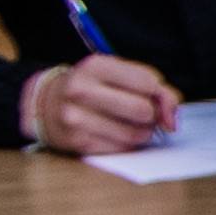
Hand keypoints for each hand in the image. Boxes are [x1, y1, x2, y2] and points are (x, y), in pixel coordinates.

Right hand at [20, 55, 185, 154]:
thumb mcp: (116, 74)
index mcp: (95, 66)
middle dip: (152, 115)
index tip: (155, 97)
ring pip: (136, 134)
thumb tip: (172, 119)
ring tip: (129, 123)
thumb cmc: (91, 88)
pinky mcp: (77, 142)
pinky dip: (128, 143)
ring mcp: (76, 118)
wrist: (42, 105)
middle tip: (142, 113)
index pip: (148, 82)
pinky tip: (115, 134)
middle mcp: (82, 90)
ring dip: (143, 132)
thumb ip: (153, 87)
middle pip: (144, 110)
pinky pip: (123, 148)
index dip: (161, 94)